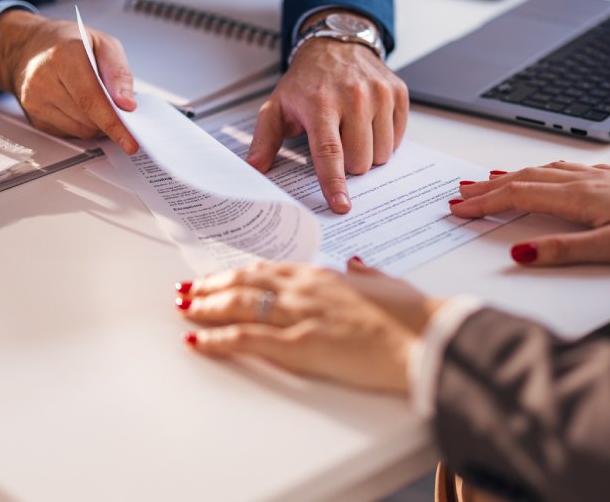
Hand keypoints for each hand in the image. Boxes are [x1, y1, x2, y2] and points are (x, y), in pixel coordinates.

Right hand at [0, 9, 138, 152]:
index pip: (91, 99)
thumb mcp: (103, 44)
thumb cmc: (68, 43)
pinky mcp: (34, 117)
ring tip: (98, 102)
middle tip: (122, 112)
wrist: (30, 47)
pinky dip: (82, 125)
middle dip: (110, 121)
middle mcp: (43, 79)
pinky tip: (80, 107)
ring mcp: (35, 100)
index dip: (113, 123)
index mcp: (63, 56)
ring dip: (97, 125)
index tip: (130, 140)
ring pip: (80, 130)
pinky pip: (69, 133)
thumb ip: (119, 73)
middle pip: (87, 118)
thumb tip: (127, 104)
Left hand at [175, 259, 441, 393]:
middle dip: (212, 287)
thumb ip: (367, 274)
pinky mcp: (300, 345)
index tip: (221, 276)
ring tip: (184, 309)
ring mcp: (300, 315)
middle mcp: (305, 290)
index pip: (269, 270)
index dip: (239, 273)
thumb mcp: (388, 284)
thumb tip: (357, 265)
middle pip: (245, 283)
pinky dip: (218, 339)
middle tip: (187, 290)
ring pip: (238, 305)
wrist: (425, 339)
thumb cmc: (413, 317)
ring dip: (206, 307)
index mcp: (325, 276)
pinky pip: (247, 339)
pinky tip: (198, 340)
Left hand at [245, 15, 408, 214]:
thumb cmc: (306, 81)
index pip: (329, 152)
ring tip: (352, 132)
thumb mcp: (277, 106)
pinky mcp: (397, 92)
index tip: (341, 205)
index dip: (334, 182)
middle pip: (360, 160)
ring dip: (368, 153)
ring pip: (382, 153)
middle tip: (337, 145)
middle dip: (349, 164)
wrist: (336, 45)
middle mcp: (354, 97)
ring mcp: (379, 93)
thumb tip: (254, 168)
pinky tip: (369, 123)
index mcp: (320, 103)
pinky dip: (384, 138)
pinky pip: (398, 137)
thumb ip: (264, 139)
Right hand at [451, 161, 609, 265]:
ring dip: (511, 175)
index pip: (520, 196)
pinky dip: (541, 171)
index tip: (459, 208)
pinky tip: (543, 173)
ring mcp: (600, 176)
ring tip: (487, 181)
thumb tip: (519, 253)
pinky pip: (565, 168)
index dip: (486, 202)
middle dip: (489, 186)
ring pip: (544, 169)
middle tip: (459, 194)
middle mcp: (587, 180)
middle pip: (525, 178)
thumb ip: (563, 252)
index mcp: (580, 196)